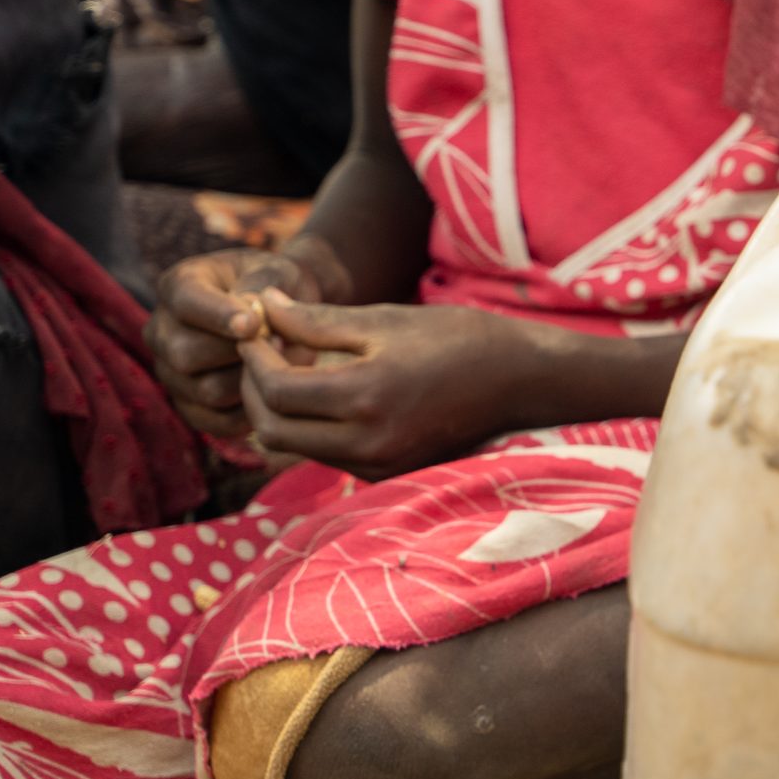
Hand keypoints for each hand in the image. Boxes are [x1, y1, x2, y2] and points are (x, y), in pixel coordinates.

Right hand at [146, 248, 323, 437]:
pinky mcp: (189, 406)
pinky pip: (217, 421)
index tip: (253, 324)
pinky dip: (251, 410)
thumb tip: (251, 319)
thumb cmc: (278, 284)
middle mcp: (162, 330)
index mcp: (178, 285)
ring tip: (280, 362)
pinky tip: (272, 389)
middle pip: (185, 354)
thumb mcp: (276, 270)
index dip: (218, 315)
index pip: (186, 302)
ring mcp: (170, 371)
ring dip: (251, 380)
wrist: (284, 312)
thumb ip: (261, 287)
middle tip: (279, 343)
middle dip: (238, 351)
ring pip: (205, 391)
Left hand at [235, 291, 534, 481]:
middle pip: (272, 430)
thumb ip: (318, 320)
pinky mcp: (385, 473)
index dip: (254, 358)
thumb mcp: (387, 320)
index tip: (255, 329)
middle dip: (254, 390)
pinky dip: (312, 426)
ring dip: (280, 411)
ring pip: (295, 447)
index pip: (276, 390)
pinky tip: (325, 394)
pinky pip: (326, 455)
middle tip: (262, 352)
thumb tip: (262, 305)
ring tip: (292, 369)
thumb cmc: (459, 339)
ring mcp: (376, 465)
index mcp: (365, 396)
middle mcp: (366, 443)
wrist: (524, 381)